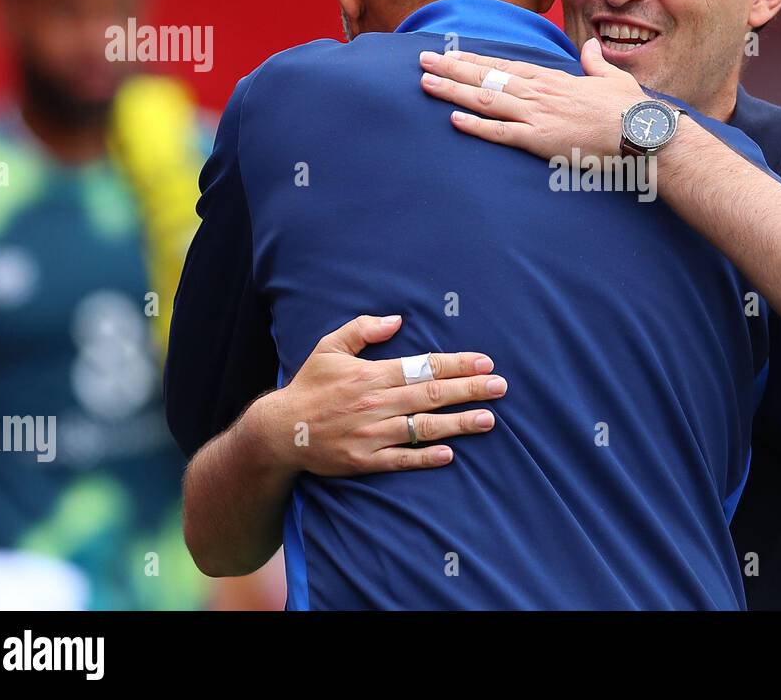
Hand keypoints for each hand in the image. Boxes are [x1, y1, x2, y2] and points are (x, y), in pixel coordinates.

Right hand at [255, 314, 505, 476]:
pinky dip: (426, 457)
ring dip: (459, 423)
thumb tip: (396, 319)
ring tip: (489, 419)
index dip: (456, 365)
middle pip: (431, 395)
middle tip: (501, 386)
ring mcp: (371, 434)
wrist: (279, 431)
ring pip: (422, 427)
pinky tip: (450, 453)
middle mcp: (375, 404)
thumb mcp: (329, 347)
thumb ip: (362, 329)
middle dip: (470, 390)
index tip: (484, 362)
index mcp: (371, 374)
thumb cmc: (309, 386)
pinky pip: (401, 459)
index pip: (423, 368)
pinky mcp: (364, 461)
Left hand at [418, 37, 647, 159]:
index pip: (505, 66)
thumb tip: (590, 47)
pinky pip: (502, 133)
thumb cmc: (630, 110)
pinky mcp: (540, 139)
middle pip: (487, 78)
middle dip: (452, 69)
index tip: (451, 53)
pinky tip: (454, 120)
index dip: (475, 60)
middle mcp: (540, 92)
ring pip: (486, 100)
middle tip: (422, 61)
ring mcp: (538, 115)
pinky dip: (476, 126)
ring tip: (426, 84)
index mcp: (553, 78)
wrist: (641, 132)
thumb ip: (595, 62)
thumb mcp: (612, 79)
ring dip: (454, 92)